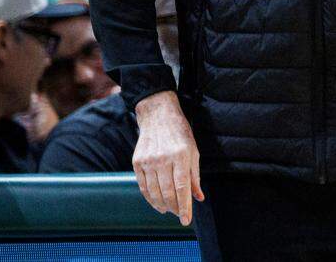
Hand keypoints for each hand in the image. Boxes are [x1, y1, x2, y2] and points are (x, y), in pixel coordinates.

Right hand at [132, 91, 203, 225]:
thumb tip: (198, 197)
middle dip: (174, 208)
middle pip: (167, 193)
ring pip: (154, 192)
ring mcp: (148, 160)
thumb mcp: (193, 151)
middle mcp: (163, 159)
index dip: (184, 207)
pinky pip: (143, 186)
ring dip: (162, 206)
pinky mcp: (137, 162)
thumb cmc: (179, 133)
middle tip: (178, 214)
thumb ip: (195, 176)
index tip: (186, 220)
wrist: (158, 115)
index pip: (182, 187)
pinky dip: (149, 198)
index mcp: (181, 156)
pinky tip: (156, 203)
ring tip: (168, 210)